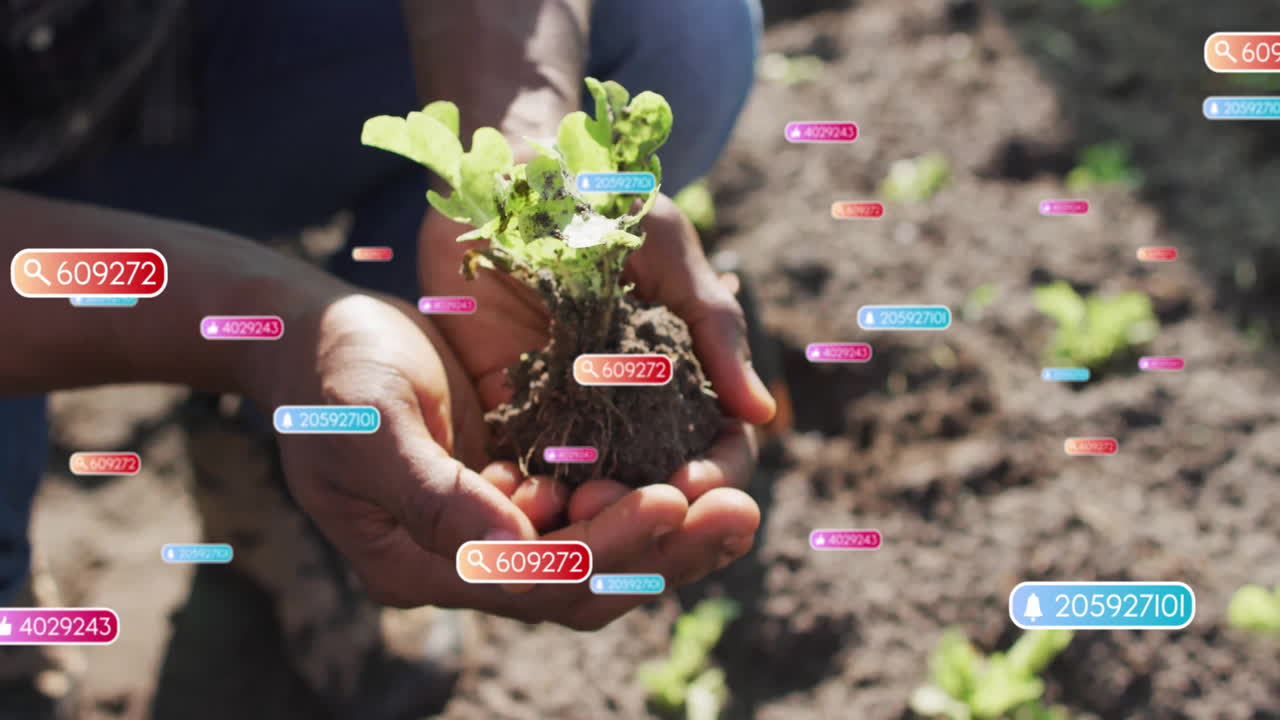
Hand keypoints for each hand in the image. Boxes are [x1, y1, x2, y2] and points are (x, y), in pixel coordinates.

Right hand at [255, 286, 756, 627]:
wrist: (317, 336)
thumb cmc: (331, 376)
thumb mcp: (367, 428)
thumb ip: (434, 494)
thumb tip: (513, 546)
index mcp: (421, 566)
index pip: (532, 581)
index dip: (606, 547)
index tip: (672, 499)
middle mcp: (467, 562)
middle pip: (582, 583)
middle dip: (663, 550)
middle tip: (740, 511)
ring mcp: (496, 527)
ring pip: (598, 552)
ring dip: (669, 531)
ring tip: (737, 498)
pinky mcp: (519, 485)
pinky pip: (593, 508)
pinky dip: (641, 493)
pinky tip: (693, 466)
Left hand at [419, 190, 776, 599]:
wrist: (506, 182)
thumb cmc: (600, 203)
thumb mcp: (669, 253)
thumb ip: (714, 327)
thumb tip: (761, 413)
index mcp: (684, 377)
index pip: (718, 447)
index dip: (716, 475)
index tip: (696, 486)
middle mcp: (635, 410)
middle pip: (660, 487)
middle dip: (654, 509)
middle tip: (629, 507)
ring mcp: (573, 418)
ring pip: (597, 493)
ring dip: (594, 514)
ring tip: (577, 511)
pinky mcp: (511, 416)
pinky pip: (527, 472)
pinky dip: (531, 496)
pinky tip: (526, 504)